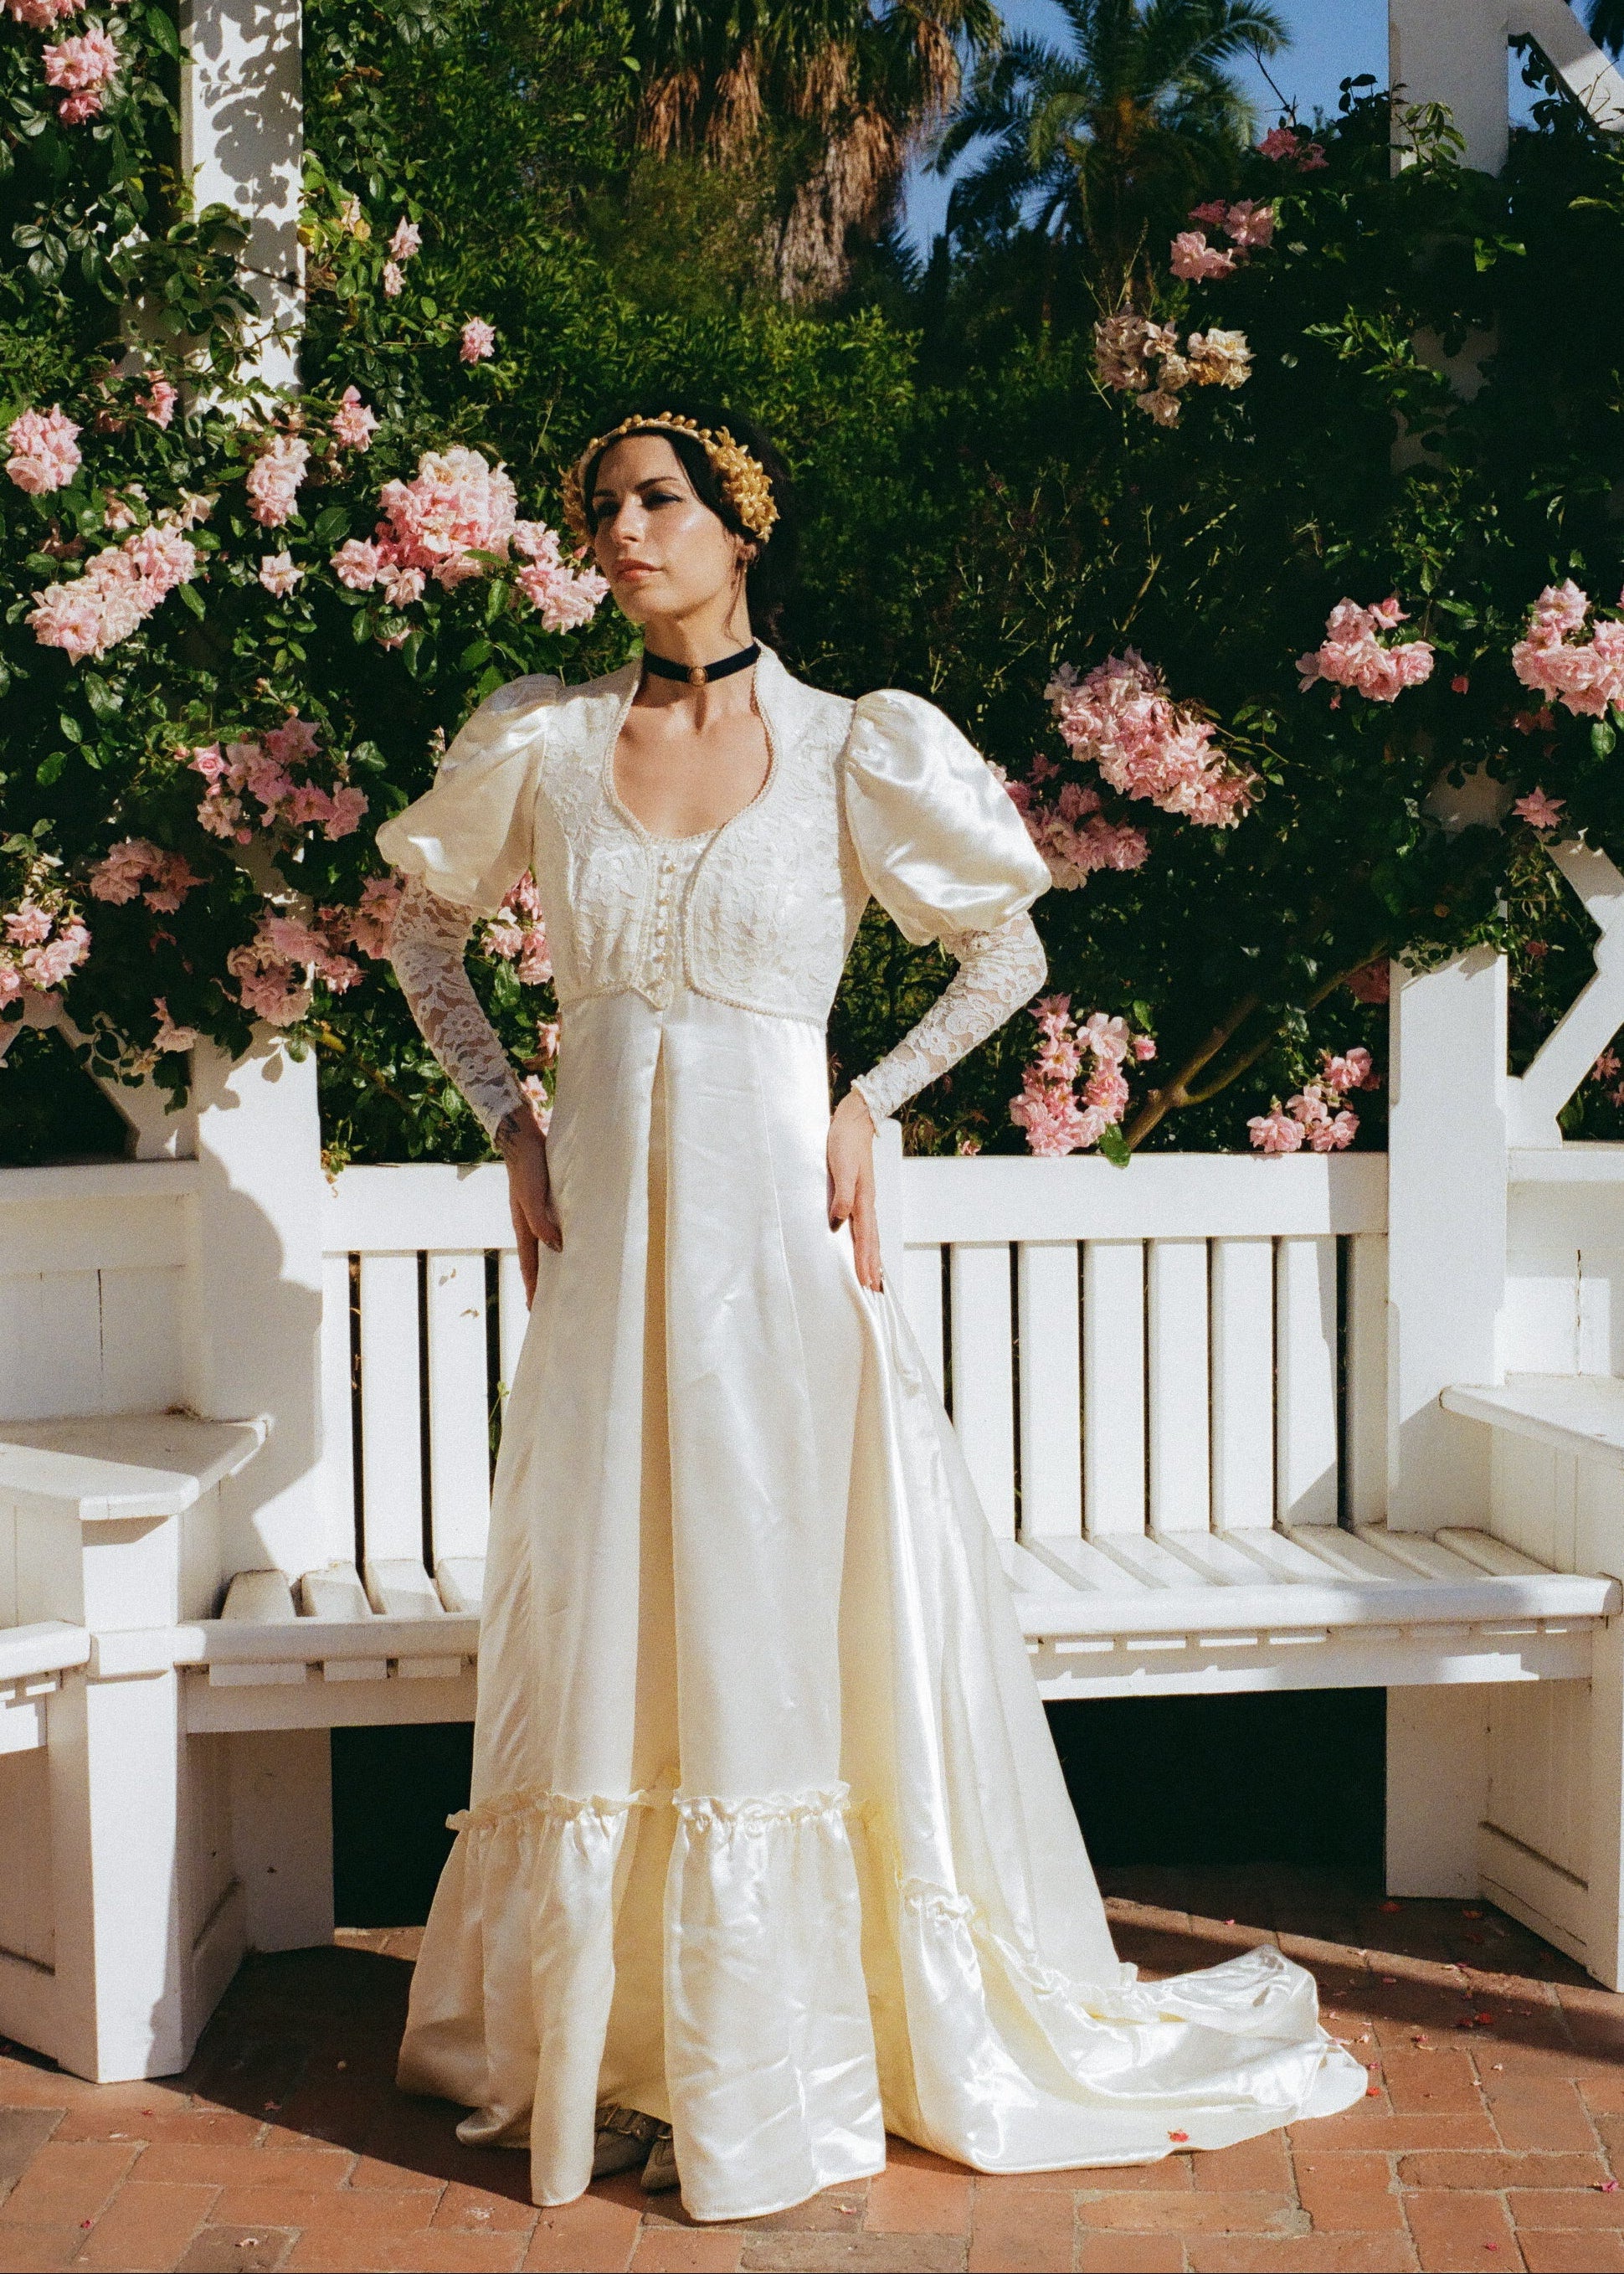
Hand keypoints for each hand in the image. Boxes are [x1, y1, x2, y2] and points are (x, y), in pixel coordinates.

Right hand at [496, 1109, 560, 1305]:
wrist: (523, 1138)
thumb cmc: (527, 1167)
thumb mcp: (532, 1197)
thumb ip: (541, 1222)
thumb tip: (558, 1248)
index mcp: (523, 1226)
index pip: (530, 1266)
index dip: (533, 1288)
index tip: (536, 1310)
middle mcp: (530, 1223)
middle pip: (537, 1260)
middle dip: (542, 1282)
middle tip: (550, 1304)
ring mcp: (538, 1212)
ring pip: (547, 1245)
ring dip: (554, 1264)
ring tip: (564, 1280)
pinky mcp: (548, 1200)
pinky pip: (555, 1228)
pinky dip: (561, 1241)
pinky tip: (572, 1243)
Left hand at [828, 1087, 882, 1292]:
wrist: (853, 1121)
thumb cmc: (845, 1141)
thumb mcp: (842, 1168)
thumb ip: (842, 1196)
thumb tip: (838, 1223)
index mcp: (864, 1199)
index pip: (865, 1238)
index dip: (865, 1261)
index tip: (867, 1282)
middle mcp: (866, 1202)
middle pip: (872, 1241)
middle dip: (873, 1266)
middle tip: (874, 1289)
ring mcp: (864, 1198)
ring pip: (870, 1234)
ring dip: (871, 1256)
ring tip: (873, 1275)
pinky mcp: (857, 1192)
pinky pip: (863, 1224)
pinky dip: (865, 1240)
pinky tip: (862, 1244)